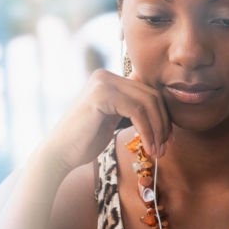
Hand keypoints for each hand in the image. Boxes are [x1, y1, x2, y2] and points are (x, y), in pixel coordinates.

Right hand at [39, 69, 170, 172]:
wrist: (60, 153)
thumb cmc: (86, 140)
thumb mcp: (113, 119)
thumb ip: (130, 109)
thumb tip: (162, 111)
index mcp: (109, 79)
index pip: (148, 92)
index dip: (163, 116)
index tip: (167, 139)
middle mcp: (105, 75)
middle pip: (151, 95)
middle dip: (163, 123)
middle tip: (165, 147)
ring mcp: (102, 83)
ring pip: (147, 102)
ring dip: (157, 130)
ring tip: (158, 151)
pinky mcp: (101, 95)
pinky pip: (137, 111)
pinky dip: (147, 131)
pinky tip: (148, 147)